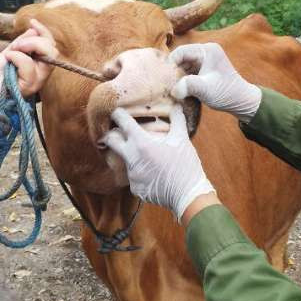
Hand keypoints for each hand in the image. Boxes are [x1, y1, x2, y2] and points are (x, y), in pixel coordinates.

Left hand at [0, 19, 56, 110]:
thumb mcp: (11, 52)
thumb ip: (23, 41)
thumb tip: (34, 29)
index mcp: (40, 65)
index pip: (51, 45)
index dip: (44, 31)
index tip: (32, 22)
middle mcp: (42, 74)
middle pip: (52, 50)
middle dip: (34, 40)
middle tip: (17, 45)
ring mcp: (36, 82)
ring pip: (45, 56)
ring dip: (25, 47)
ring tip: (11, 52)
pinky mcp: (27, 87)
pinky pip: (28, 65)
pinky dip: (16, 56)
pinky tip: (7, 59)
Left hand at [102, 105, 214, 221]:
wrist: (188, 195)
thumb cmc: (186, 165)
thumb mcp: (182, 139)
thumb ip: (177, 120)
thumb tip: (177, 105)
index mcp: (141, 143)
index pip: (122, 122)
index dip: (118, 114)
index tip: (118, 112)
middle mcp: (132, 158)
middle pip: (111, 140)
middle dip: (113, 134)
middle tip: (120, 132)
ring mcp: (132, 175)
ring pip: (124, 159)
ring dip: (131, 155)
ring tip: (147, 155)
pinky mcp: (135, 188)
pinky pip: (133, 176)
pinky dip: (140, 172)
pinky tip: (153, 172)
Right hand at [171, 43, 261, 121]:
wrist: (240, 101)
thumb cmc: (226, 93)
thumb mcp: (206, 90)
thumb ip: (189, 86)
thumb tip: (173, 90)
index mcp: (207, 50)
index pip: (180, 52)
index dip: (170, 65)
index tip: (165, 80)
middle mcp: (205, 51)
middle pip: (180, 58)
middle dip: (173, 72)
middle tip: (168, 86)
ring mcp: (204, 60)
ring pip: (182, 65)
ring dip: (177, 77)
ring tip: (175, 90)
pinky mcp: (203, 69)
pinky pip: (187, 71)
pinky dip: (183, 80)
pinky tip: (181, 91)